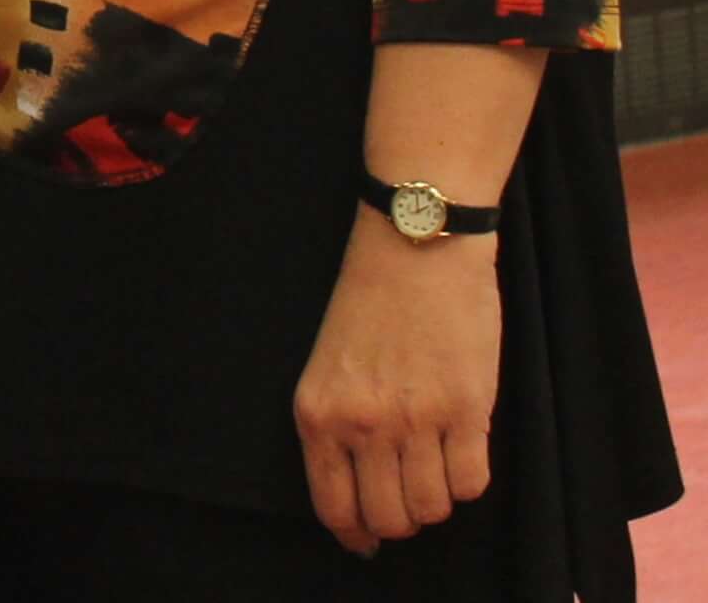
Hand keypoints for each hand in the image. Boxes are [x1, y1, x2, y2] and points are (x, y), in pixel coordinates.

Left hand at [294, 213, 500, 554]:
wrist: (414, 248)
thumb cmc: (368, 305)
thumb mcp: (327, 368)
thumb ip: (338, 430)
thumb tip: (358, 498)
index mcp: (317, 414)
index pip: (334, 508)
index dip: (356, 535)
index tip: (368, 541)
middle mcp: (362, 424)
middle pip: (389, 518)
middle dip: (400, 520)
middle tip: (408, 496)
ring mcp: (416, 419)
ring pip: (433, 507)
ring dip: (437, 499)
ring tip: (436, 465)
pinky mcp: (467, 410)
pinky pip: (474, 483)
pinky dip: (470, 479)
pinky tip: (462, 450)